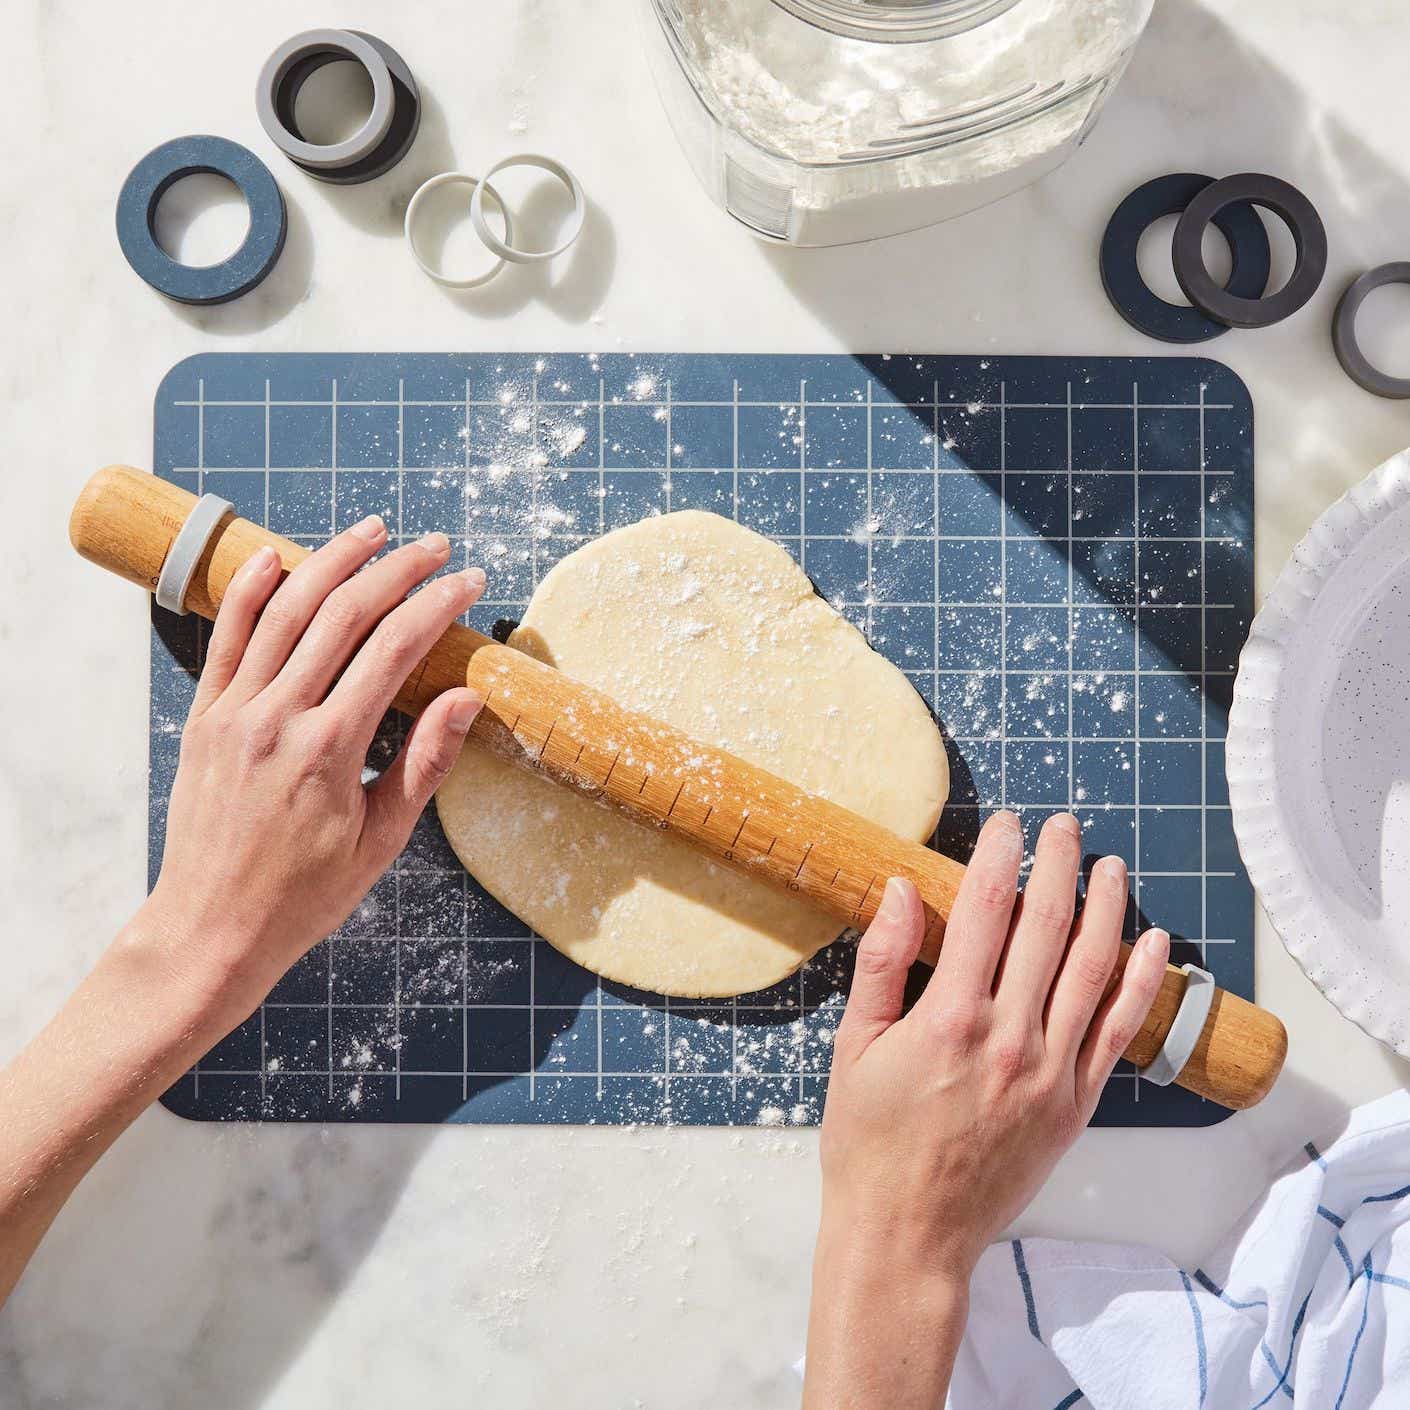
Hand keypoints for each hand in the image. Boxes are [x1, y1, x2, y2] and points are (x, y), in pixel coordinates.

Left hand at [138, 516, 484, 1033]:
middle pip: (344, 615)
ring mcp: (234, 713)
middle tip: (434, 546)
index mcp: (331, 749)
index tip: (469, 582)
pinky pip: (224, 639)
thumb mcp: (381, 840)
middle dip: (396, 570)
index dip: (437, 606)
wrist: (211, 930)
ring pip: (285, 612)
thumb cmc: (304, 896)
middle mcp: (279, 719)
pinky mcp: (204, 718)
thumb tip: (465, 698)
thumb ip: (424, 764)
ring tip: (371, 530)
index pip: (395, 650)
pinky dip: (246, 592)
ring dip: (331, 561)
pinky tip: (275, 557)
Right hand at [804, 811, 1170, 1408]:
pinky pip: (1118, 1030)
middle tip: (1064, 826)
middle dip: (1057, 865)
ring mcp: (1052, 1072)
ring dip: (1106, 908)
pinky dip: (1139, 981)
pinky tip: (1151, 942)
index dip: (1000, 856)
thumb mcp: (853, 1046)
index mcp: (950, 1016)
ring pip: (1092, 969)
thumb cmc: (869, 1142)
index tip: (1008, 824)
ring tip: (1109, 865)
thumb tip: (906, 891)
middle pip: (1046, 926)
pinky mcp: (1076, 1104)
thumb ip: (883, 963)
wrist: (909, 1235)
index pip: (986, 909)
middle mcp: (1010, 1036)